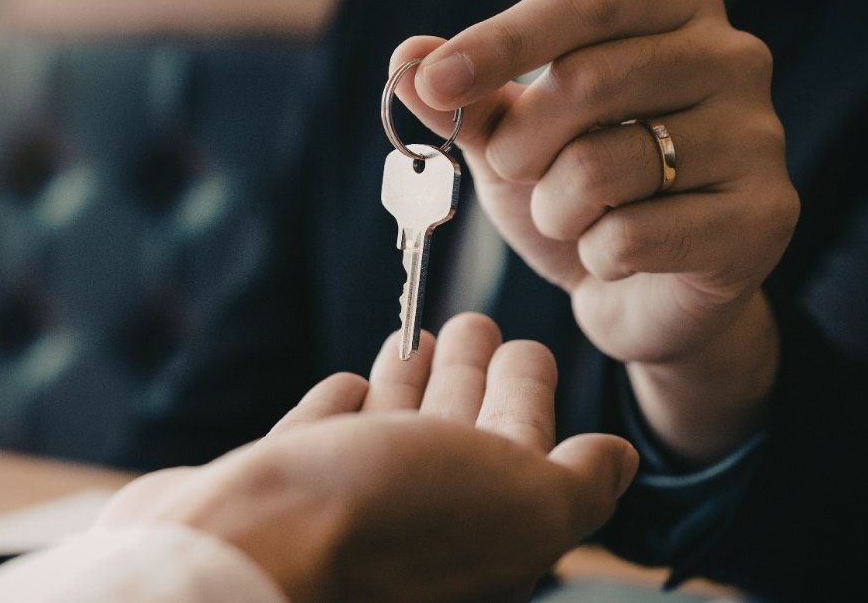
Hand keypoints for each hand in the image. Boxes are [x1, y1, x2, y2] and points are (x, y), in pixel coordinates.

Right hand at [97, 313, 638, 602]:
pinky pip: (318, 443)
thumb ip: (581, 486)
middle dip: (470, 379)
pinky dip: (336, 411)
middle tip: (475, 323)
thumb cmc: (392, 521)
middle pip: (453, 441)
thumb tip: (620, 461)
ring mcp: (336, 515)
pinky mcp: (273, 495)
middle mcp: (413, 533)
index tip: (526, 345)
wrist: (248, 544)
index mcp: (482, 540)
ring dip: (408, 385)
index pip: (520, 455)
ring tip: (418, 336)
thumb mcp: (525, 507)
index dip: (530, 398)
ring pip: (387, 437)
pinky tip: (348, 383)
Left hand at [390, 0, 798, 464]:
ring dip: (552, 208)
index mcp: (674, 10)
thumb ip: (467, 98)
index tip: (432, 83)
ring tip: (570, 218)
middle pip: (588, 79)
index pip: (583, 2)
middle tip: (512, 172)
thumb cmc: (581, 196)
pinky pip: (632, 235)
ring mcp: (758, 137)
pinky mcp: (764, 217)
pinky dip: (595, 255)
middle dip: (519, 143)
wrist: (644, 294)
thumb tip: (405, 55)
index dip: (500, 42)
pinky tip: (614, 256)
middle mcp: (731, 58)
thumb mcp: (513, 139)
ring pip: (603, 165)